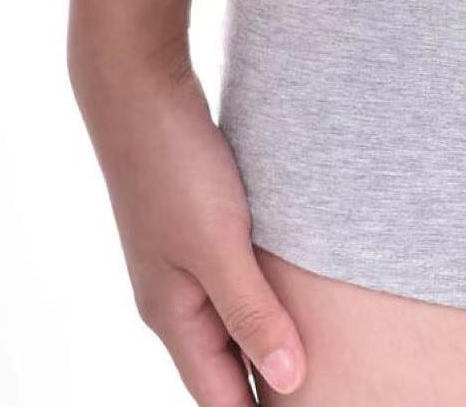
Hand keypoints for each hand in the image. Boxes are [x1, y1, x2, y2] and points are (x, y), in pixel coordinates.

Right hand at [76, 53, 305, 401]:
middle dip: (267, 384)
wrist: (139, 89)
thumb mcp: (219, 247)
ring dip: (267, 335)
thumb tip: (288, 383)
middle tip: (327, 390)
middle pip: (225, 364)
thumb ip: (252, 314)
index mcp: (173, 315)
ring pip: (232, 318)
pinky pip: (235, 275)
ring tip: (320, 354)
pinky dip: (263, 291)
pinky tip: (295, 285)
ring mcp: (183, 258)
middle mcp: (174, 296)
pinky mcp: (197, 222)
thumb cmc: (176, 169)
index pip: (219, 396)